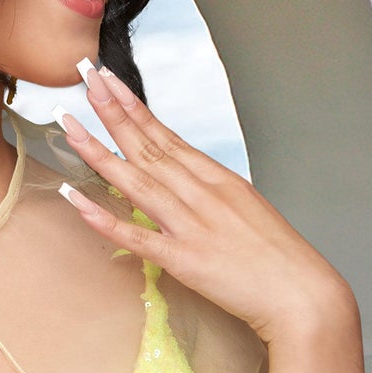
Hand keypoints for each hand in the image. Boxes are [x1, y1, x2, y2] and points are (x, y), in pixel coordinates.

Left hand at [54, 64, 354, 346]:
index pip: (166, 135)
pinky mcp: (184, 260)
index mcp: (218, 179)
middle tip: (83, 76)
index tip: (108, 82)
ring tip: (68, 123)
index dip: (133, 107)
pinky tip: (76, 198)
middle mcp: (202, 194)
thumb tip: (184, 180)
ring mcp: (191, 226)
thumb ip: (212, 193)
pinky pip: (136, 235)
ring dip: (98, 151)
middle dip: (111, 110)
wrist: (303, 295)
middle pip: (147, 146)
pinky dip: (103, 217)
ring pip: (136, 180)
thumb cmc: (279, 257)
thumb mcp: (247, 208)